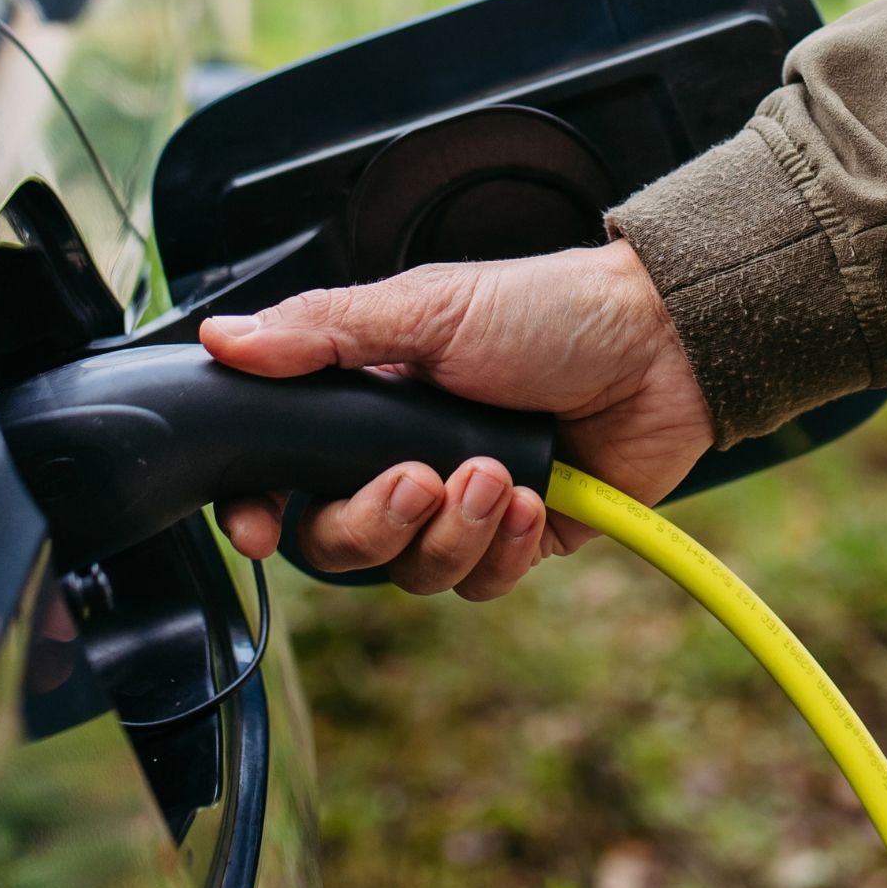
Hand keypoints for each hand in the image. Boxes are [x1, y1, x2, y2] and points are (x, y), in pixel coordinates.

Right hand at [200, 240, 711, 599]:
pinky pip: (483, 582)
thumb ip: (325, 331)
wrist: (662, 342)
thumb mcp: (429, 306)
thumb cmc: (551, 307)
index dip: (261, 510)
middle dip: (374, 523)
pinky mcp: (522, 537)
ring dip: (451, 533)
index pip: (286, 474)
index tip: (257, 527)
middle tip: (419, 478)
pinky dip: (504, 549)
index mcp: (370, 400)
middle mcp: (408, 455)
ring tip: (499, 475)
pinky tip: (533, 501)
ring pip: (412, 573)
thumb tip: (224, 339)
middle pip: (340, 542)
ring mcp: (464, 502)